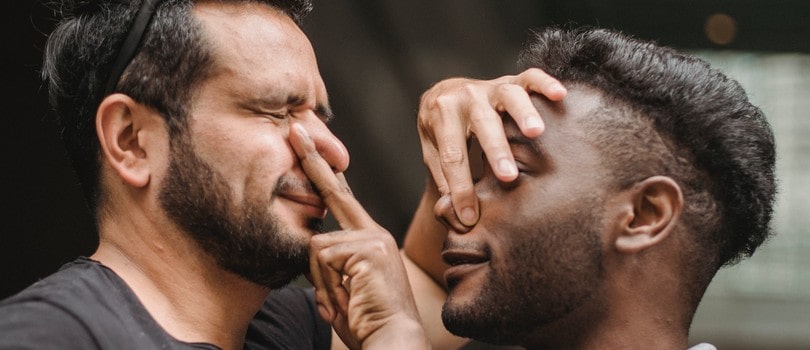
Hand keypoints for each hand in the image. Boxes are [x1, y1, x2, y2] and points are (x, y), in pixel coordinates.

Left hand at [289, 124, 429, 349]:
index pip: (342, 201)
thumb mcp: (341, 291)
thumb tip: (310, 248)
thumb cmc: (368, 324)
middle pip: (334, 192)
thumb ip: (327, 268)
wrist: (391, 341)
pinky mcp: (368, 247)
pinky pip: (322, 255)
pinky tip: (347, 295)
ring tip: (344, 299)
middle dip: (311, 159)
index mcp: (370, 242)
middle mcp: (374, 233)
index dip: (325, 174)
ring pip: (317, 244)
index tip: (311, 147)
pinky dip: (325, 281)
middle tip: (293, 129)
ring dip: (320, 278)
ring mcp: (373, 238)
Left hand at [417, 68, 565, 225]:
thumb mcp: (434, 152)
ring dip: (523, 112)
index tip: (470, 217)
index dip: (460, 188)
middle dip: (496, 150)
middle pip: (482, 123)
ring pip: (509, 95)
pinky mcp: (511, 80)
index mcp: (441, 115)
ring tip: (537, 132)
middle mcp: (466, 97)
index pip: (452, 155)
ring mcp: (490, 87)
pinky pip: (530, 77)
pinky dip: (545, 84)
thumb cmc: (442, 131)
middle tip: (509, 177)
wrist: (445, 93)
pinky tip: (560, 95)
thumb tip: (460, 217)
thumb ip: (446, 178)